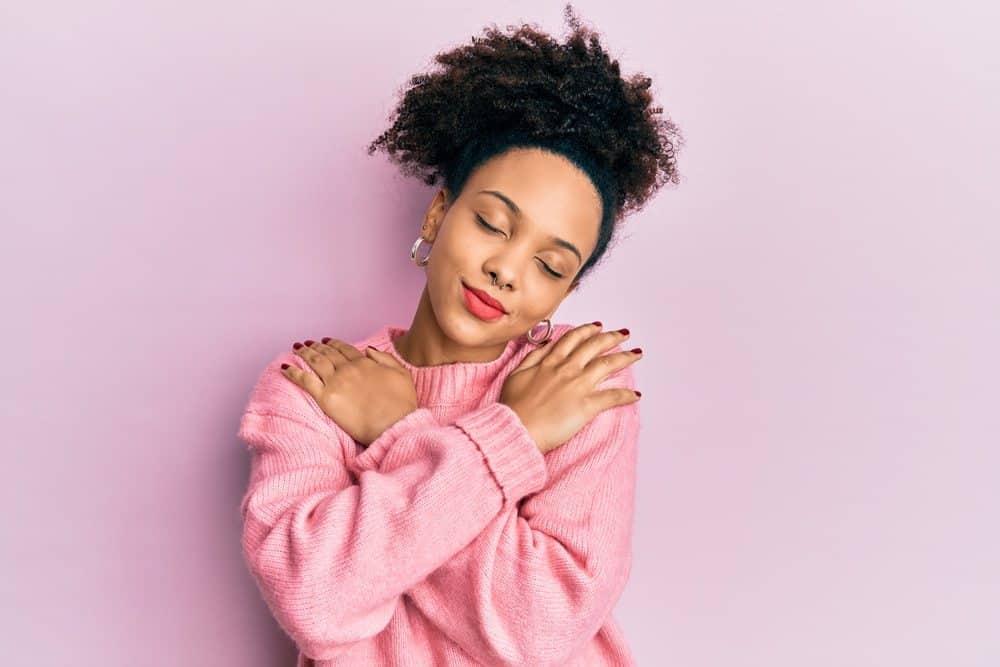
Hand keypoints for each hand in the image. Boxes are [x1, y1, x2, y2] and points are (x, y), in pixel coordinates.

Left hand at [280, 338, 417, 446]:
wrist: (393, 424)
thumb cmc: (402, 404)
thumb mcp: (401, 374)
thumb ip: (385, 359)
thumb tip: (368, 350)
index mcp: (365, 363)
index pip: (345, 349)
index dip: (334, 344)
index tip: (326, 341)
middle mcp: (348, 369)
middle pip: (328, 354)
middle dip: (316, 347)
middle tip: (308, 343)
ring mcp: (336, 382)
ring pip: (315, 362)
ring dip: (304, 353)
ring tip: (296, 349)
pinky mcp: (326, 398)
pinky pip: (305, 381)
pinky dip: (293, 372)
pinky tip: (285, 367)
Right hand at [500, 323, 641, 453]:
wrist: (516, 428)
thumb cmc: (513, 407)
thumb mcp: (516, 374)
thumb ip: (533, 357)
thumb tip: (546, 346)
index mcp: (550, 362)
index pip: (573, 339)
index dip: (587, 330)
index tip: (598, 327)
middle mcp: (567, 369)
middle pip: (595, 346)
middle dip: (612, 337)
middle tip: (624, 334)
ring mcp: (579, 386)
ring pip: (608, 365)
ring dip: (625, 358)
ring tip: (637, 354)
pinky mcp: (587, 405)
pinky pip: (612, 397)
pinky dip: (626, 395)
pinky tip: (636, 395)